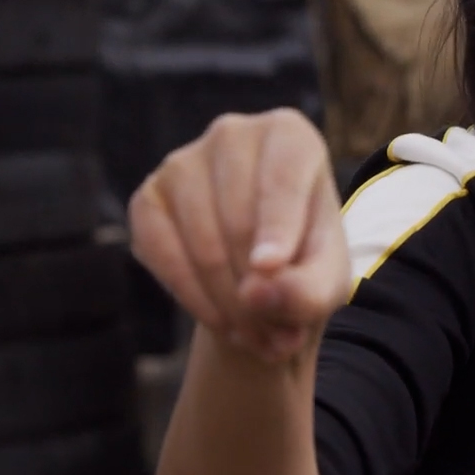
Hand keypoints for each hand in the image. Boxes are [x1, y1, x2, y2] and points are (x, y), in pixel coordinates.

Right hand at [128, 108, 347, 363]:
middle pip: (239, 220)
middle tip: (282, 339)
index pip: (280, 180)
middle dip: (259, 290)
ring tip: (259, 338)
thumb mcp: (327, 281)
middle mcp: (231, 134)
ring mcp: (182, 163)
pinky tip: (223, 322)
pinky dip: (193, 298)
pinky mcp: (147, 198)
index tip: (270, 268)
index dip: (276, 227)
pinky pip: (161, 254)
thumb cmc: (304, 262)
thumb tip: (256, 293)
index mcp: (288, 134)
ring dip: (230, 305)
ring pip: (202, 243)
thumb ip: (309, 290)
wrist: (261, 274)